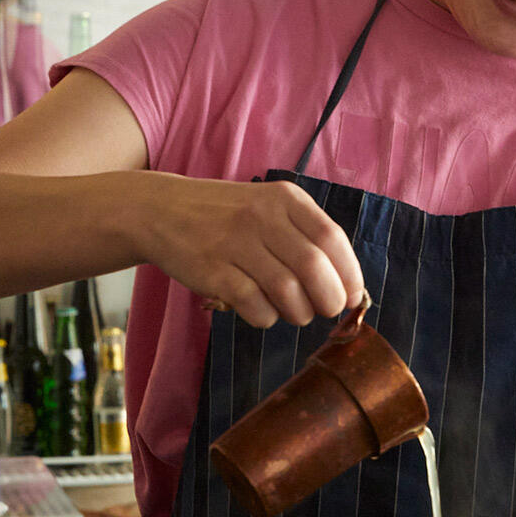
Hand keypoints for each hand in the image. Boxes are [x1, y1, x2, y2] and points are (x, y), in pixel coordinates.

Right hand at [140, 175, 363, 327]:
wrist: (162, 211)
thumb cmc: (228, 216)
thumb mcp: (269, 208)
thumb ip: (306, 237)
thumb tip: (346, 286)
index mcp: (284, 198)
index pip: (332, 238)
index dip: (349, 274)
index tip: (353, 295)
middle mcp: (262, 217)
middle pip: (313, 268)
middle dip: (330, 299)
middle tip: (328, 310)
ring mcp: (234, 243)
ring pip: (287, 292)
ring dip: (299, 313)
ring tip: (295, 313)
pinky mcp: (212, 271)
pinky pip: (255, 306)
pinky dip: (267, 318)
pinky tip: (263, 311)